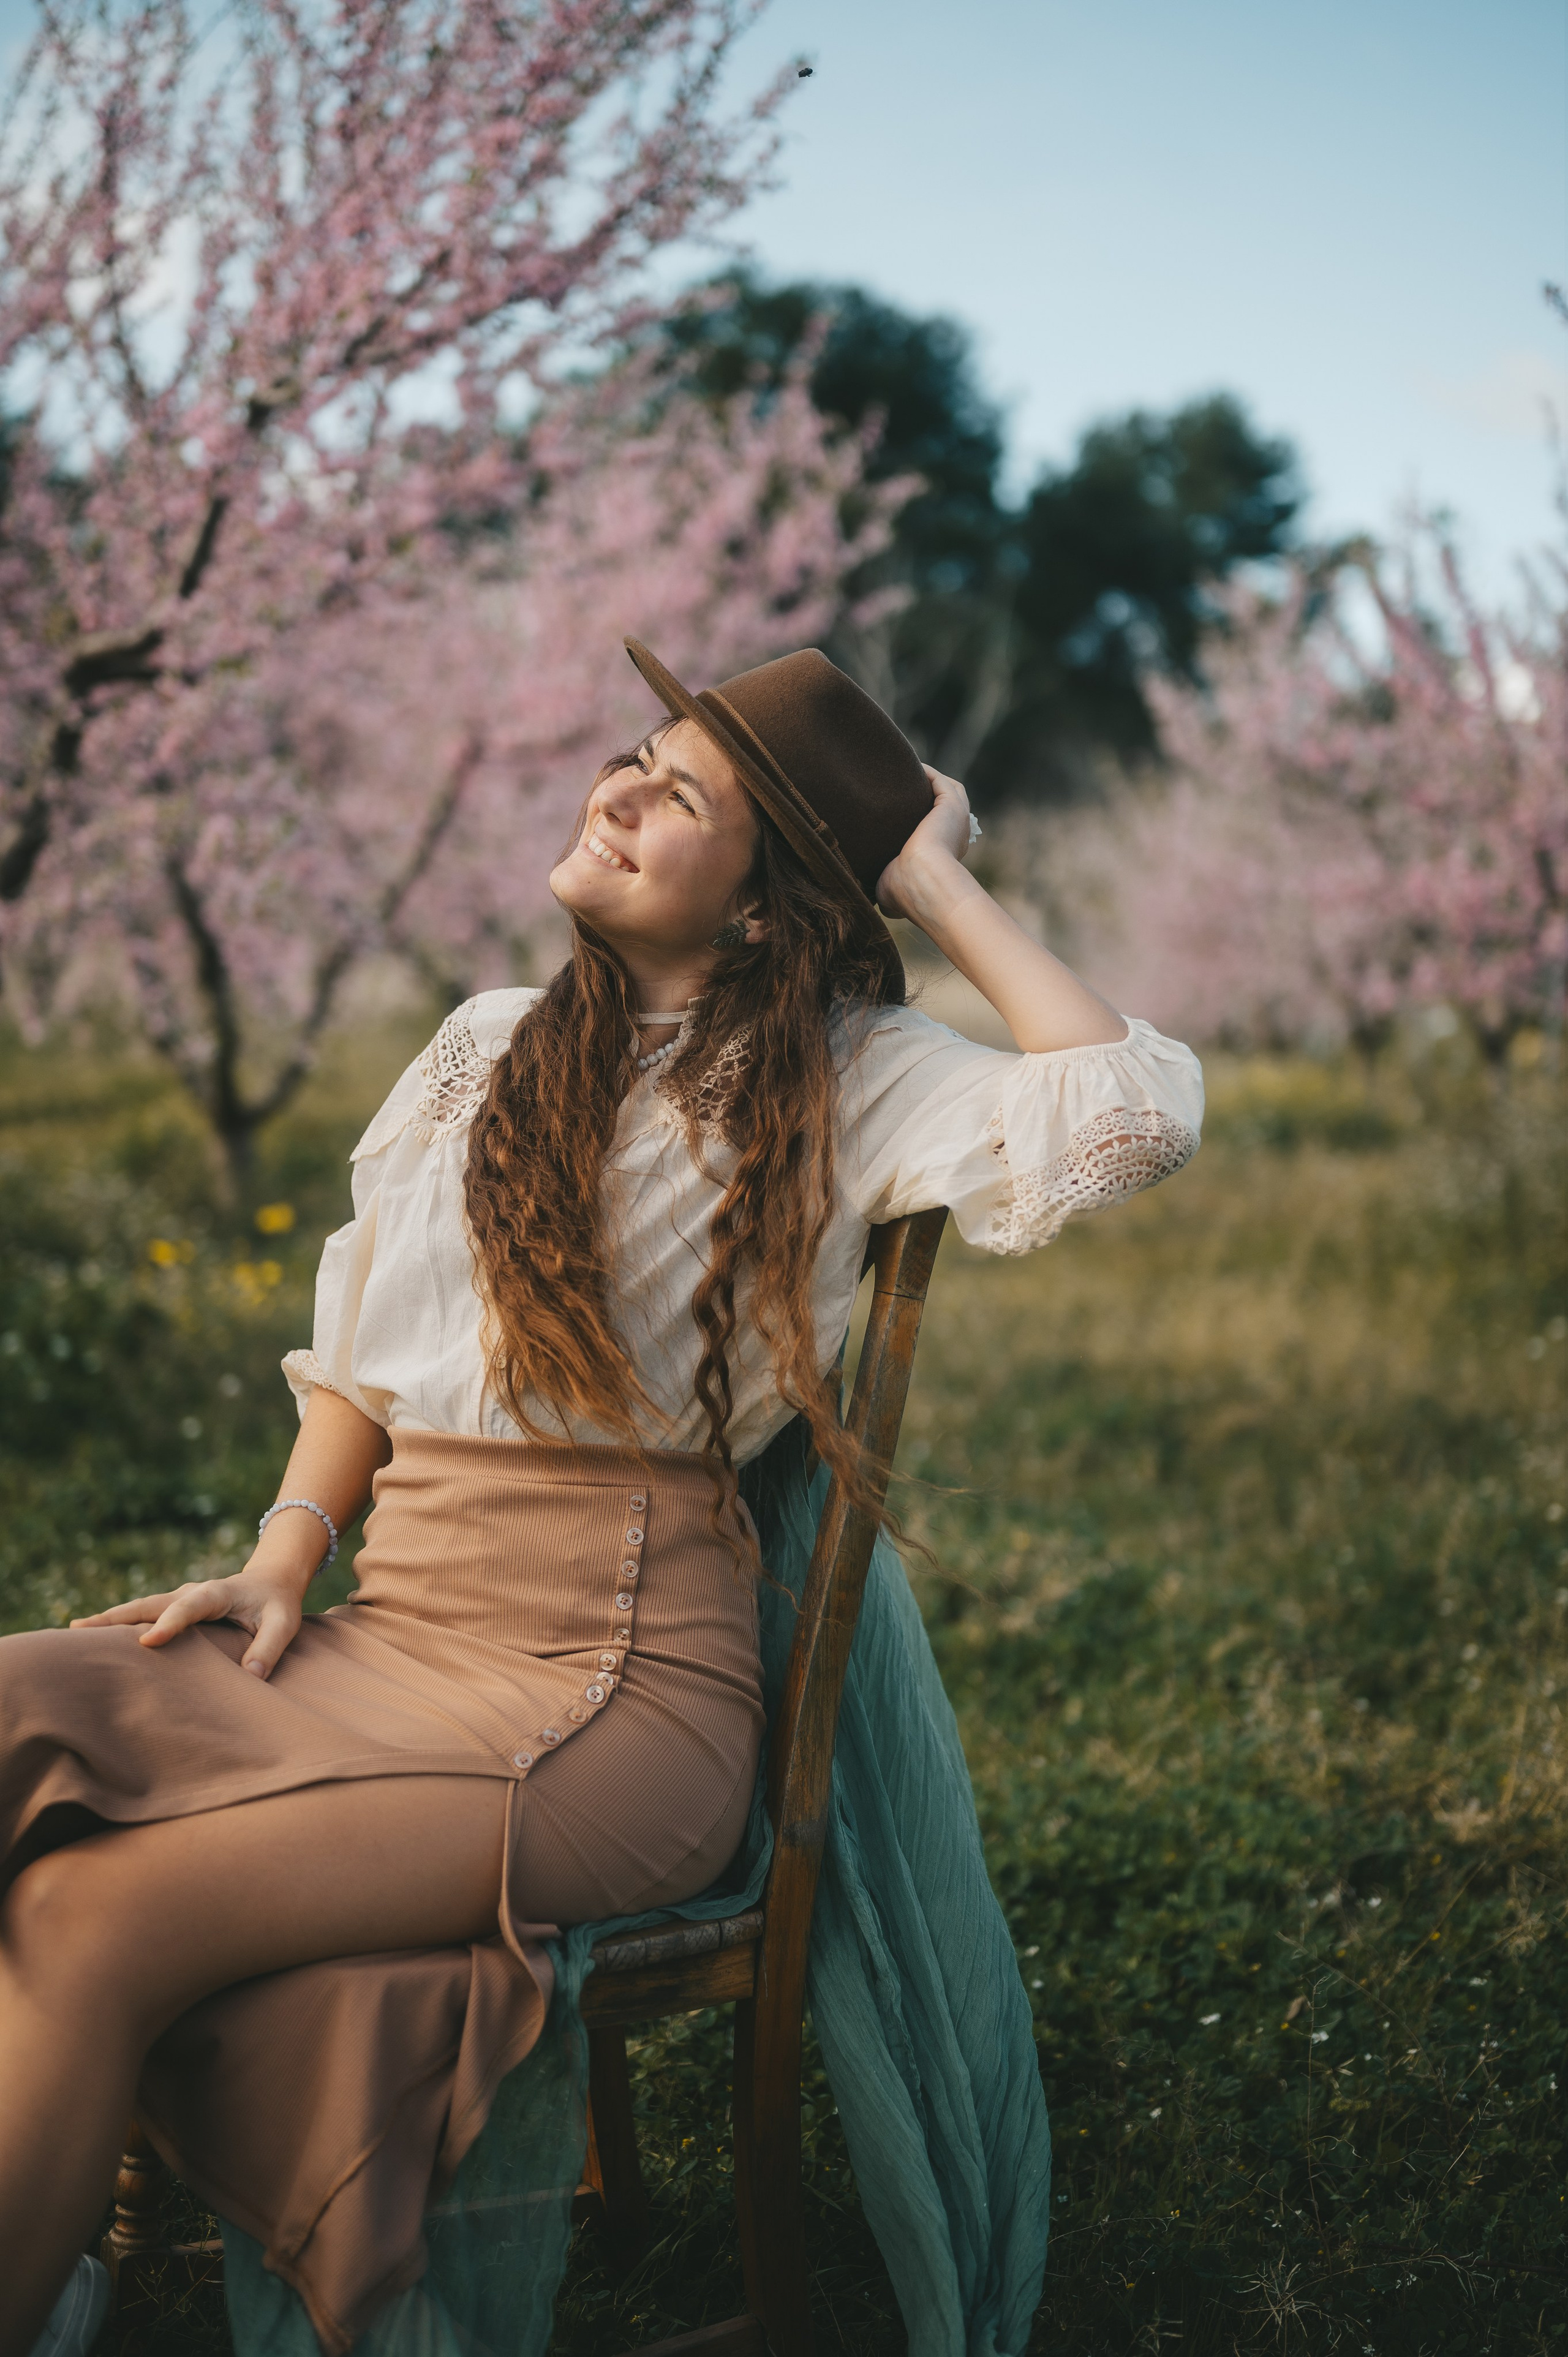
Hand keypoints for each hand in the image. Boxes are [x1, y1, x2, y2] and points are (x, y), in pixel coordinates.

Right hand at [71, 1557, 307, 1679]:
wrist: (272, 1580)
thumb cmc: (277, 1604)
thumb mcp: (285, 1622)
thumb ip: (269, 1647)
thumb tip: (252, 1677)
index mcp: (217, 1592)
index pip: (189, 1607)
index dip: (170, 1623)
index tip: (148, 1642)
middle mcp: (191, 1593)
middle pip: (149, 1603)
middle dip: (117, 1617)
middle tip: (79, 1630)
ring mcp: (179, 1600)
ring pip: (140, 1609)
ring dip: (109, 1621)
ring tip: (74, 1634)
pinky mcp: (173, 1610)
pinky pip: (144, 1617)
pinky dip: (120, 1626)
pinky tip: (96, 1641)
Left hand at [875, 765, 973, 922]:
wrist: (921, 882)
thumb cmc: (905, 892)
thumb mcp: (889, 889)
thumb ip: (883, 883)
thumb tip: (868, 892)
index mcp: (944, 854)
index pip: (937, 829)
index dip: (919, 819)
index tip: (897, 813)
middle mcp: (955, 836)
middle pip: (947, 805)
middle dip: (928, 794)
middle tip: (901, 787)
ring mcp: (956, 819)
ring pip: (950, 790)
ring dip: (930, 780)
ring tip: (904, 772)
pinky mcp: (951, 805)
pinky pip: (941, 782)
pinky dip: (926, 773)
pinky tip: (907, 767)